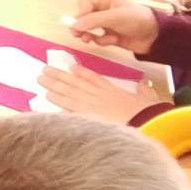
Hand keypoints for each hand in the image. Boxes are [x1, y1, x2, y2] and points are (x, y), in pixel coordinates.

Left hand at [38, 64, 169, 123]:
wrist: (145, 122)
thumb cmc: (149, 112)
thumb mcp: (149, 99)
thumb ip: (145, 90)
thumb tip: (146, 83)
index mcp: (112, 90)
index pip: (94, 78)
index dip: (81, 72)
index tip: (71, 68)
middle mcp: (98, 95)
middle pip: (75, 83)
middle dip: (59, 76)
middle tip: (44, 70)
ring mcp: (91, 104)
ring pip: (68, 92)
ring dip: (54, 85)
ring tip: (41, 80)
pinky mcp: (86, 115)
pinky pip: (68, 109)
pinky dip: (58, 103)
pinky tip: (47, 98)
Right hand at [69, 0, 158, 53]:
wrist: (156, 37)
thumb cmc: (138, 20)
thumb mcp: (116, 17)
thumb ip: (94, 20)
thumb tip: (75, 25)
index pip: (85, 3)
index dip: (80, 12)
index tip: (79, 23)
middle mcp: (105, 10)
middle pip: (84, 17)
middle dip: (82, 26)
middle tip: (78, 35)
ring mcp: (107, 24)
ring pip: (89, 29)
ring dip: (90, 35)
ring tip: (91, 40)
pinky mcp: (110, 35)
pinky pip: (98, 38)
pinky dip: (102, 41)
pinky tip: (112, 41)